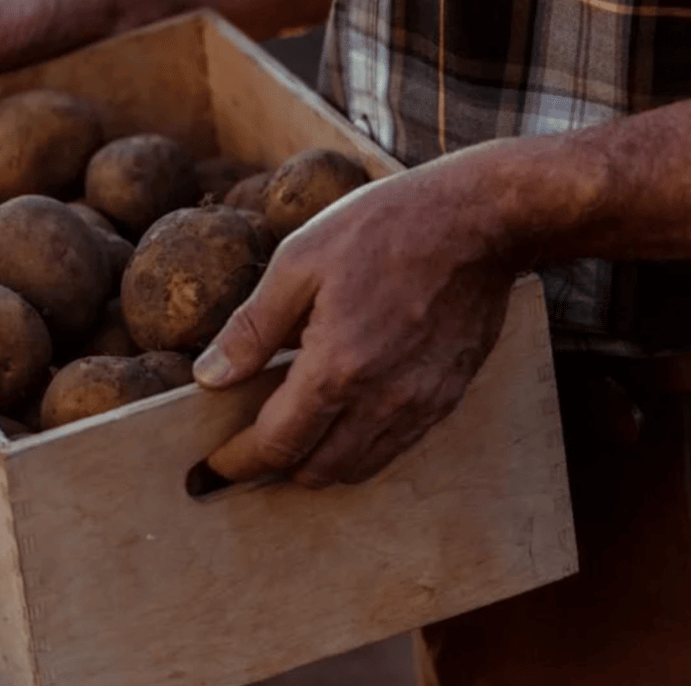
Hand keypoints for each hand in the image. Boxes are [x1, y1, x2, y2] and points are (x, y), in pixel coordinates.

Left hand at [193, 143, 520, 486]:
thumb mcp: (298, 263)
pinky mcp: (448, 396)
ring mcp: (422, 404)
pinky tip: (344, 414)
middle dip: (276, 466)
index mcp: (336, 368)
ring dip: (320, 461)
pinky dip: (361, 446)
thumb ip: (251, 328)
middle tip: (249, 445)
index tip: (215, 463)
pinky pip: (396, 445)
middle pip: (317, 471)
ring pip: (359, 467)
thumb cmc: (385, 229)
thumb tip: (210, 376)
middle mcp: (382, 400)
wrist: (481, 220)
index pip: (278, 445)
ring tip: (294, 433)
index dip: (239, 461)